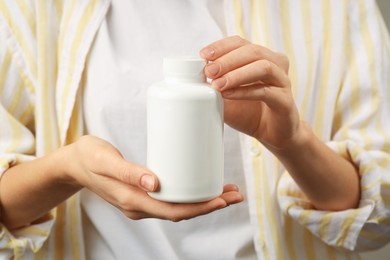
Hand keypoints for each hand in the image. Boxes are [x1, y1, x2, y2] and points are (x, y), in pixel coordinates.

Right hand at [66, 135, 242, 220]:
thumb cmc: (89, 157)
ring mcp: (141, 202)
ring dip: (203, 202)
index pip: (174, 210)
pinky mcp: (142, 194)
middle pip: (181, 212)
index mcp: (132, 201)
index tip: (223, 199)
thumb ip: (128, 172)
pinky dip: (190, 196)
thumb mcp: (105, 160)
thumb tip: (155, 183)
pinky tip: (201, 186)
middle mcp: (139, 206)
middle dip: (210, 205)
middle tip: (235, 194)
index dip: (200, 207)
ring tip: (226, 191)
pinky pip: (171, 200)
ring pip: (178, 207)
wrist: (74, 163)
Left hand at [200, 36, 300, 149]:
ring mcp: (283, 82)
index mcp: (261, 58)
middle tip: (209, 71)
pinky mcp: (285, 101)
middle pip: (253, 51)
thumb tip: (194, 78)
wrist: (272, 135)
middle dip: (227, 60)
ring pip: (263, 67)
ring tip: (217, 84)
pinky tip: (229, 95)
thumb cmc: (250, 112)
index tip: (203, 55)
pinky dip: (245, 91)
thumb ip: (216, 85)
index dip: (222, 46)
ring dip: (237, 74)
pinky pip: (266, 91)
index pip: (241, 43)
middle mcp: (275, 65)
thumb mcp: (227, 96)